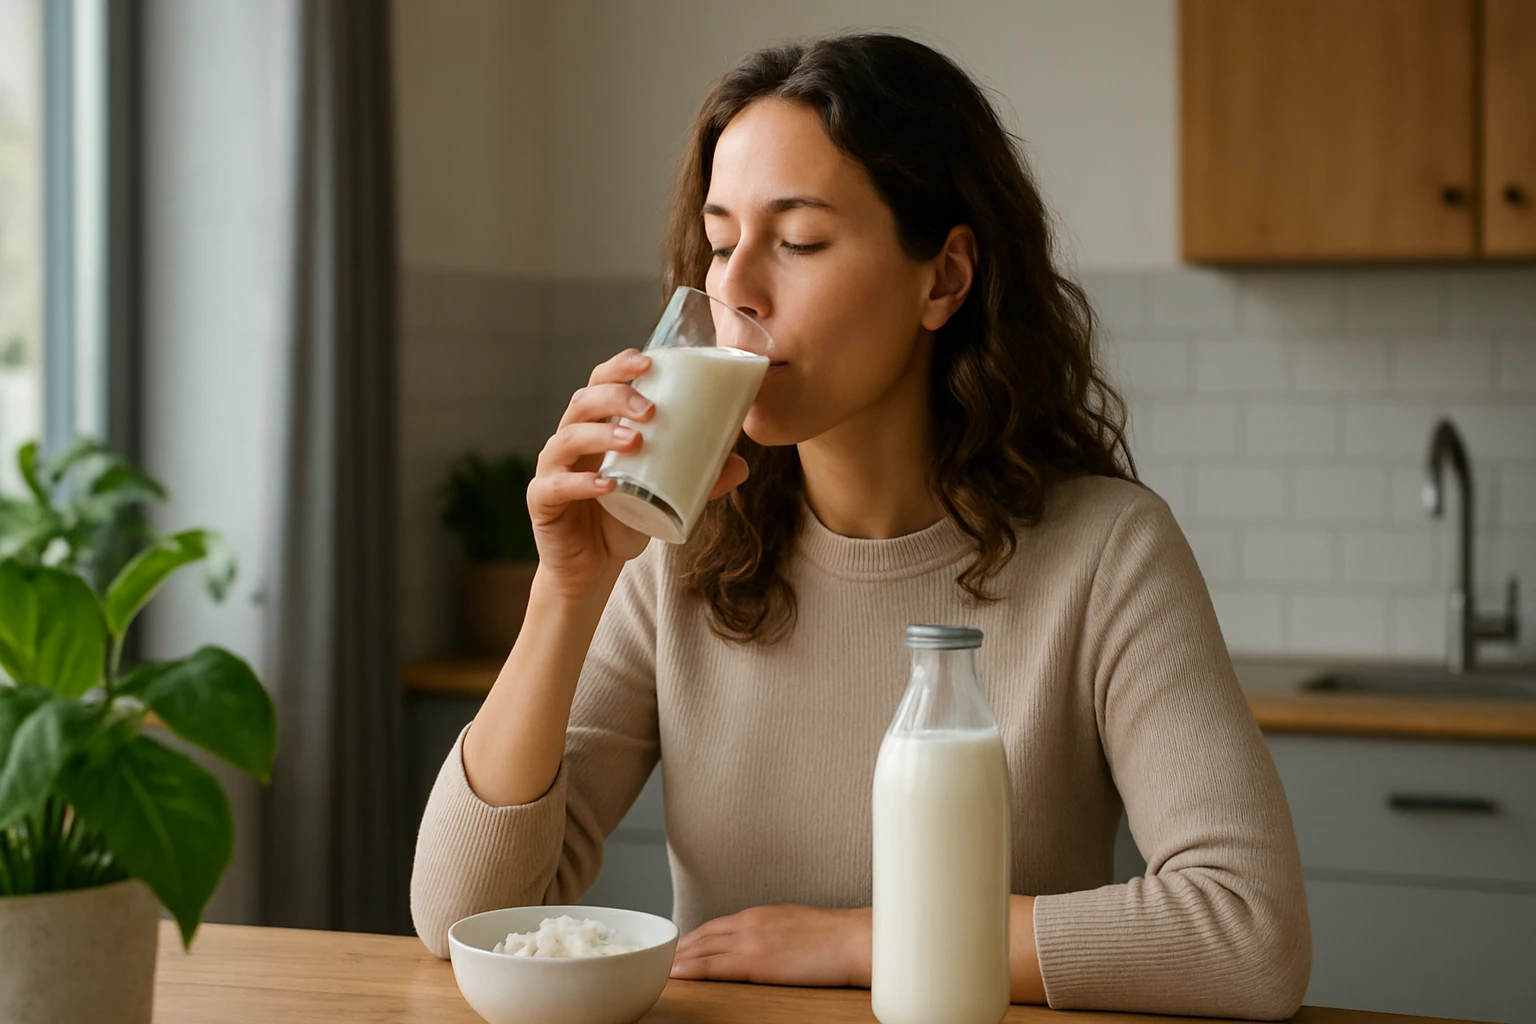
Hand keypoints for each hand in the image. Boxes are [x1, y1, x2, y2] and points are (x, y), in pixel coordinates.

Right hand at [528, 348, 749, 598]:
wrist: (593, 567)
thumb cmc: (624, 520)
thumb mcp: (665, 496)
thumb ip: (698, 480)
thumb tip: (740, 464)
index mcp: (596, 427)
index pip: (600, 383)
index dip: (619, 366)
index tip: (648, 361)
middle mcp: (570, 441)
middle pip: (583, 401)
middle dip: (615, 396)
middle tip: (650, 408)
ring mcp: (552, 468)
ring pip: (567, 438)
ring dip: (601, 433)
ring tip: (635, 440)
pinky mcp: (543, 501)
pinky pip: (556, 485)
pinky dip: (581, 483)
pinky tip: (607, 485)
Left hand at [669, 905, 871, 987]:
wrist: (855, 939)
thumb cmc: (837, 938)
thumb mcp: (798, 926)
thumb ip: (775, 933)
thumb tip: (768, 946)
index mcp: (761, 914)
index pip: (716, 926)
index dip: (694, 939)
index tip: (679, 949)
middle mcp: (751, 923)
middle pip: (703, 936)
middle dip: (680, 949)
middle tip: (657, 960)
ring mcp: (752, 940)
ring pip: (703, 950)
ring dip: (679, 960)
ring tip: (657, 969)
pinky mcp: (757, 960)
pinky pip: (716, 967)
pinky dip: (692, 970)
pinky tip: (676, 975)